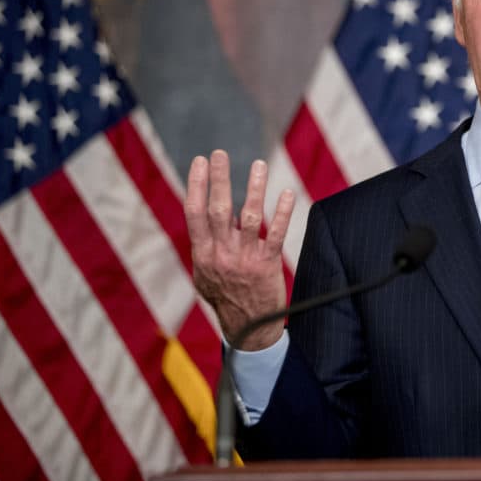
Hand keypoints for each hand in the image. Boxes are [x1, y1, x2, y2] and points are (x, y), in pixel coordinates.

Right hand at [185, 150, 293, 349]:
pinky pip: (275, 234)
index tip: (200, 162)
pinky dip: (282, 213)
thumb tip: (214, 213)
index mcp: (202, 254)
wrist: (248, 327)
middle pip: (217, 210)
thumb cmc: (225, 296)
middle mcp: (220, 254)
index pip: (194, 213)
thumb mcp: (205, 273)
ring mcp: (244, 259)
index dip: (196, 185)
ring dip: (253, 189)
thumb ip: (207, 244)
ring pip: (248, 217)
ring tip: (258, 165)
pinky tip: (286, 194)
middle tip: (220, 154)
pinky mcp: (267, 265)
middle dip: (218, 179)